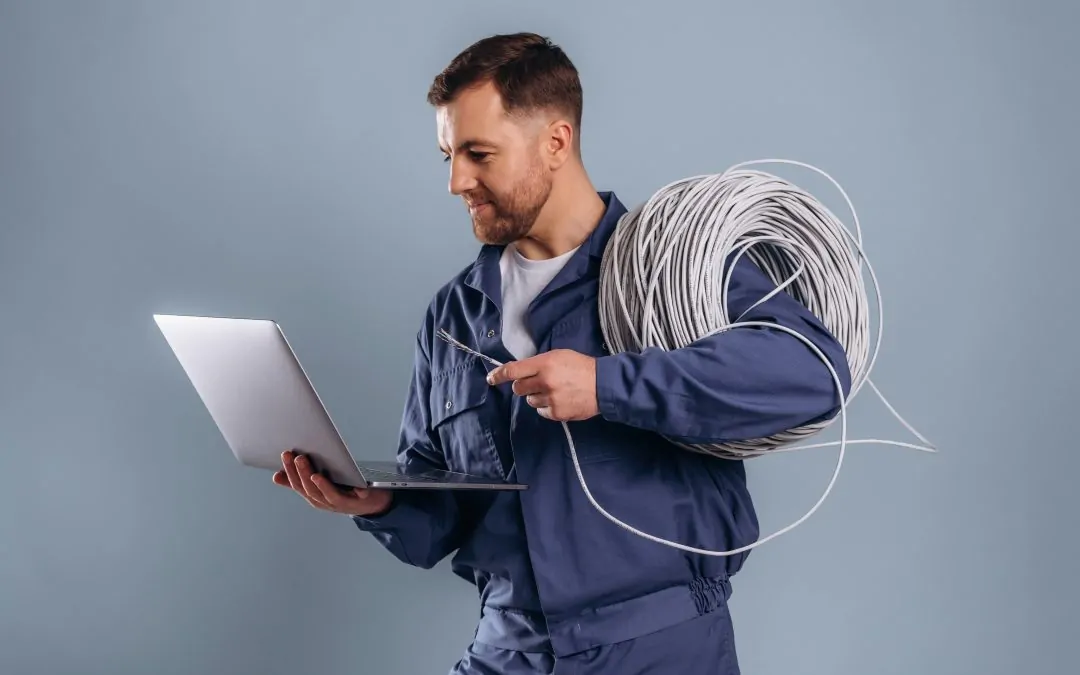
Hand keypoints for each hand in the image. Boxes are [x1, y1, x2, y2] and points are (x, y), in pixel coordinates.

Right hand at [273, 450, 392, 515]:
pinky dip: (343, 489)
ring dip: (317, 481)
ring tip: (310, 467)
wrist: (373, 503)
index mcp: (315, 496)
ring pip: (324, 494)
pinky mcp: (358, 501)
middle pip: (310, 489)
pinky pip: (350, 496)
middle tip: (297, 456)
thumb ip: (301, 480)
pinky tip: (334, 479)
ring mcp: (341, 503)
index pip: (298, 485)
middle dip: (301, 472)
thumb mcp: (321, 484)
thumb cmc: (345, 490)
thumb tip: (277, 475)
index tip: (285, 454)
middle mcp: (325, 502)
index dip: (290, 471)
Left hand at [486, 349, 599, 421]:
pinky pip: (540, 411)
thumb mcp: (559, 355)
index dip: (499, 375)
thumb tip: (519, 370)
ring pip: (529, 401)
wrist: (603, 385)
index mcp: (545, 364)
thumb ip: (539, 363)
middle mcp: (544, 381)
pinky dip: (546, 406)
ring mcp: (550, 399)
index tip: (491, 379)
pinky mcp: (556, 413)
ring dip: (537, 396)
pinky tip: (560, 400)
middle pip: (518, 388)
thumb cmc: (581, 367)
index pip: (514, 370)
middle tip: (537, 383)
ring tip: (554, 391)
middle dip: (524, 385)